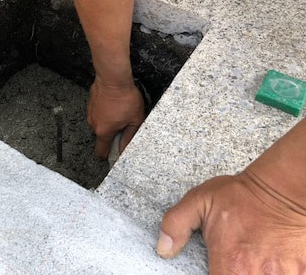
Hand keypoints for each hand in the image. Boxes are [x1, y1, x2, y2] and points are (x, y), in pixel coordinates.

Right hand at [87, 76, 144, 158]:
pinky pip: (98, 112)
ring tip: (119, 110)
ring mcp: (90, 113)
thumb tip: (124, 149)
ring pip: (100, 122)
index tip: (114, 151)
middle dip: (111, 133)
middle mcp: (94, 124)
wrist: (113, 78)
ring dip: (108, 120)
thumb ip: (129, 137)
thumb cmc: (125, 98)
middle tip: (123, 124)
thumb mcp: (135, 120)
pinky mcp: (90, 103)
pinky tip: (113, 103)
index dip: (107, 154)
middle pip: (102, 136)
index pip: (101, 151)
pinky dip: (104, 111)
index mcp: (104, 132)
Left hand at [157, 171, 305, 273]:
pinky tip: (270, 263)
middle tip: (233, 263)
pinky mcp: (301, 273)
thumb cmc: (243, 195)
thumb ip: (176, 224)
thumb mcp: (200, 201)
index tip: (214, 269)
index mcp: (230, 264)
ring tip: (252, 261)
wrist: (284, 189)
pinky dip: (277, 273)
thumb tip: (163, 249)